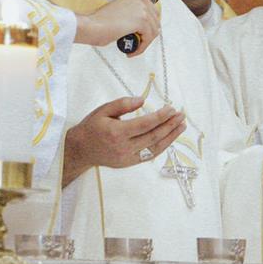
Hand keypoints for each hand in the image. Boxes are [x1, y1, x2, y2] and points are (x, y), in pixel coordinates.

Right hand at [62, 95, 185, 187]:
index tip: (171, 108)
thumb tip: (142, 100)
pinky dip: (161, 146)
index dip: (161, 117)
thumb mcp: (103, 110)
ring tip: (181, 126)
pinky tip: (169, 137)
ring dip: (170, 137)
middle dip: (170, 125)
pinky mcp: (130, 163)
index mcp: (117, 132)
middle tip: (181, 115)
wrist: (81, 150)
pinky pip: (149, 155)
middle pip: (153, 136)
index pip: (145, 124)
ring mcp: (128, 157)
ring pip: (155, 148)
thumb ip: (123, 104)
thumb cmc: (92, 127)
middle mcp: (124, 147)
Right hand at [74, 0, 159, 57]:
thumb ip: (132, 13)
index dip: (147, 27)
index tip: (140, 34)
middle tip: (137, 43)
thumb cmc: (99, 21)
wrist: (91, 26)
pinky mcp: (142, 20)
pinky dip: (141, 47)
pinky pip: (148, 38)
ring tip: (132, 48)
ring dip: (144, 43)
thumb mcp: (120, 10)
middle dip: (147, 35)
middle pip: (155, 22)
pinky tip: (131, 50)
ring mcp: (142, 9)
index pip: (152, 12)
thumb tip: (141, 25)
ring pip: (153, 31)